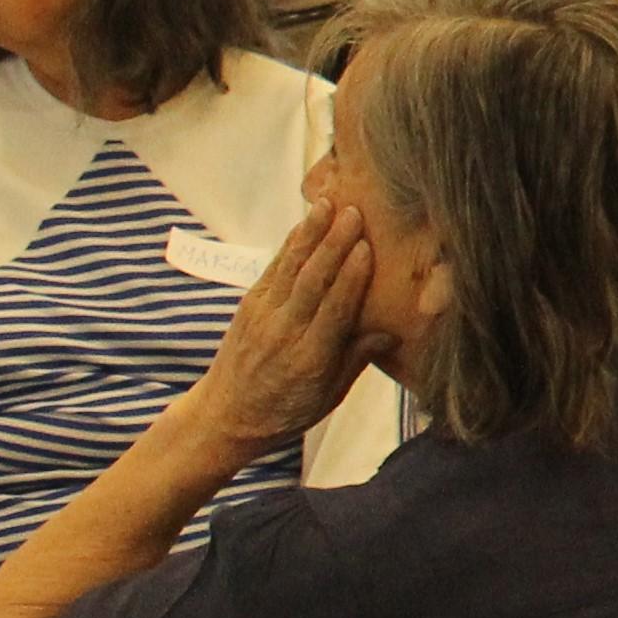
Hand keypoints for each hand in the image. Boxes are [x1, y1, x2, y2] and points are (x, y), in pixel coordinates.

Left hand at [189, 199, 387, 453]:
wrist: (226, 414)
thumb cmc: (287, 409)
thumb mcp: (330, 395)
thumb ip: (356, 359)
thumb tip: (390, 332)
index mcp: (310, 358)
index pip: (334, 310)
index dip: (351, 278)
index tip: (367, 248)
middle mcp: (284, 331)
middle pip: (311, 281)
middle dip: (333, 243)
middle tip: (354, 212)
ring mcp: (262, 315)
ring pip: (291, 267)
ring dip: (311, 233)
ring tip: (328, 204)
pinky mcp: (250, 304)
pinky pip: (274, 268)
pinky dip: (291, 244)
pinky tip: (305, 224)